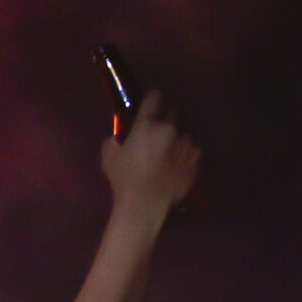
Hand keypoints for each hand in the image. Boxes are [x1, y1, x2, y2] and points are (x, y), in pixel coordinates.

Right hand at [101, 90, 199, 214]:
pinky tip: (177, 165)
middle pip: (172, 117)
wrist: (145, 203)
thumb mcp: (108, 156)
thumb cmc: (123, 178)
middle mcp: (169, 130)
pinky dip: (185, 156)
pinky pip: (191, 154)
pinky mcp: (194, 162)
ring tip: (168, 154)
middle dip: (166, 122)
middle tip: (157, 134)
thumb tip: (119, 138)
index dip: (153, 98)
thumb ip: (114, 141)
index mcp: (147, 125)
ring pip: (182, 137)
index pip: (153, 100)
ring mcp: (184, 146)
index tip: (153, 99)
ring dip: (176, 141)